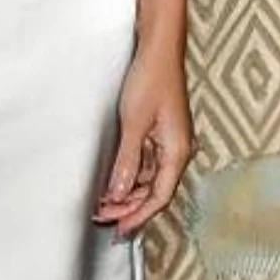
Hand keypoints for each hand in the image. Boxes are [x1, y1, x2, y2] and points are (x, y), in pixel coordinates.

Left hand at [91, 37, 193, 239]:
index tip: (118, 231)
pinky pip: (146, 162)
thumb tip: (118, 194)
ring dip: (127, 192)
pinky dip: (130, 173)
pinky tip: (114, 179)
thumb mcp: (134, 123)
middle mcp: (177, 150)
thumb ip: (127, 160)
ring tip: (103, 203)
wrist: (159, 48)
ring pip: (149, 178)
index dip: (138, 217)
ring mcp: (169, 141)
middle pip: (154, 191)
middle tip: (102, 219)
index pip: (158, 197)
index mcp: (177, 152)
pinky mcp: (160, 131)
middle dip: (129, 207)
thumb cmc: (151, 79)